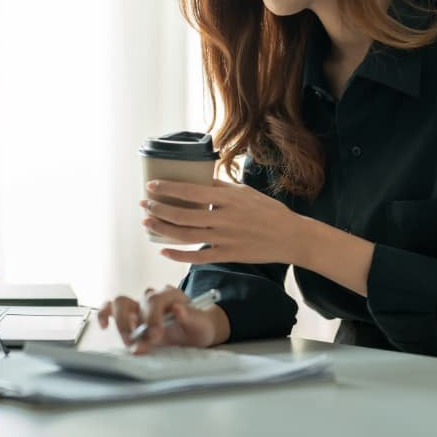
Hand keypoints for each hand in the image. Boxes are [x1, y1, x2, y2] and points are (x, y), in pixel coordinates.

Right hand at [96, 285, 228, 353]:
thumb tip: (178, 309)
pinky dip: (104, 314)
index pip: (156, 299)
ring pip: (121, 303)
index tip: (155, 336)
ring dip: (121, 323)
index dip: (153, 317)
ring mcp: (139, 304)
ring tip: (128, 341)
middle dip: (139, 322)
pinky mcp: (130, 314)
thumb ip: (190, 317)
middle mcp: (153, 296)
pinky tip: (104, 325)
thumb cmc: (198, 327)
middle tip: (138, 343)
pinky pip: (111, 308)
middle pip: (137, 301)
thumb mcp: (201, 324)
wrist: (196, 331)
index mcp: (171, 294)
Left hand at [142, 178, 303, 265]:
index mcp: (228, 199)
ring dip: (162, 229)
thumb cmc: (267, 211)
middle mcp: (224, 219)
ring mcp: (225, 239)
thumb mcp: (245, 192)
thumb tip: (197, 179)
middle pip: (183, 215)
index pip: (191, 192)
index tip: (150, 185)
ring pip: (185, 236)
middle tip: (144, 204)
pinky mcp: (228, 256)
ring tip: (147, 222)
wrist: (291, 237)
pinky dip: (178, 255)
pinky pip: (197, 257)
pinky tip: (163, 249)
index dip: (168, 189)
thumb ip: (220, 187)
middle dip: (159, 209)